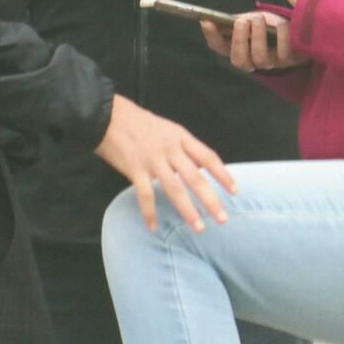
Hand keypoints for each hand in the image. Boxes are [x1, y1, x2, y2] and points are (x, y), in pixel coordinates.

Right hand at [93, 94, 235, 233]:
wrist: (108, 115)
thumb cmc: (139, 123)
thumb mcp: (168, 128)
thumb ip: (184, 147)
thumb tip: (202, 165)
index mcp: (181, 136)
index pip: (208, 157)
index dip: (223, 175)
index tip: (235, 191)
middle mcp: (170, 148)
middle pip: (195, 177)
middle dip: (211, 200)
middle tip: (222, 219)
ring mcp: (152, 159)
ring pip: (175, 188)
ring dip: (187, 210)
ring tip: (198, 228)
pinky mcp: (134, 168)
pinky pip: (144, 195)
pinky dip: (149, 212)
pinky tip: (153, 227)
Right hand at [201, 12, 306, 72]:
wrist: (297, 31)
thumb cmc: (269, 25)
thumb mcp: (251, 20)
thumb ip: (237, 20)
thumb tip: (216, 16)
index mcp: (239, 48)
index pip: (219, 47)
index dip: (211, 36)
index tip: (206, 20)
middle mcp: (253, 61)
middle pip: (238, 60)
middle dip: (238, 40)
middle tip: (242, 21)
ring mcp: (272, 63)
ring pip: (260, 60)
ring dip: (257, 38)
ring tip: (259, 19)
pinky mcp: (290, 61)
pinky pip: (284, 54)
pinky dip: (281, 37)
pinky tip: (281, 24)